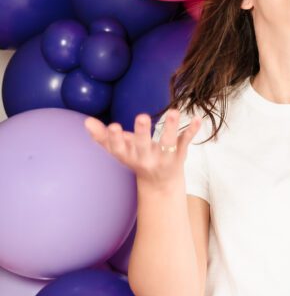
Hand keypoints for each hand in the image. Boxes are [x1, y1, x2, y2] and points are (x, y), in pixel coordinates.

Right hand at [83, 110, 201, 186]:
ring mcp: (163, 158)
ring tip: (174, 111)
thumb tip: (86, 121)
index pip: (119, 149)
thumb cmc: (136, 158)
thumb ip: (102, 136)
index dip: (115, 139)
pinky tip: (198, 119)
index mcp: (128, 156)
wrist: (160, 184)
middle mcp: (145, 159)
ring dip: (171, 128)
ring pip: (168, 144)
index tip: (113, 126)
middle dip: (142, 133)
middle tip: (141, 116)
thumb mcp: (118, 150)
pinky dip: (192, 131)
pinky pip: (186, 142)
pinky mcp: (179, 156)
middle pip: (143, 146)